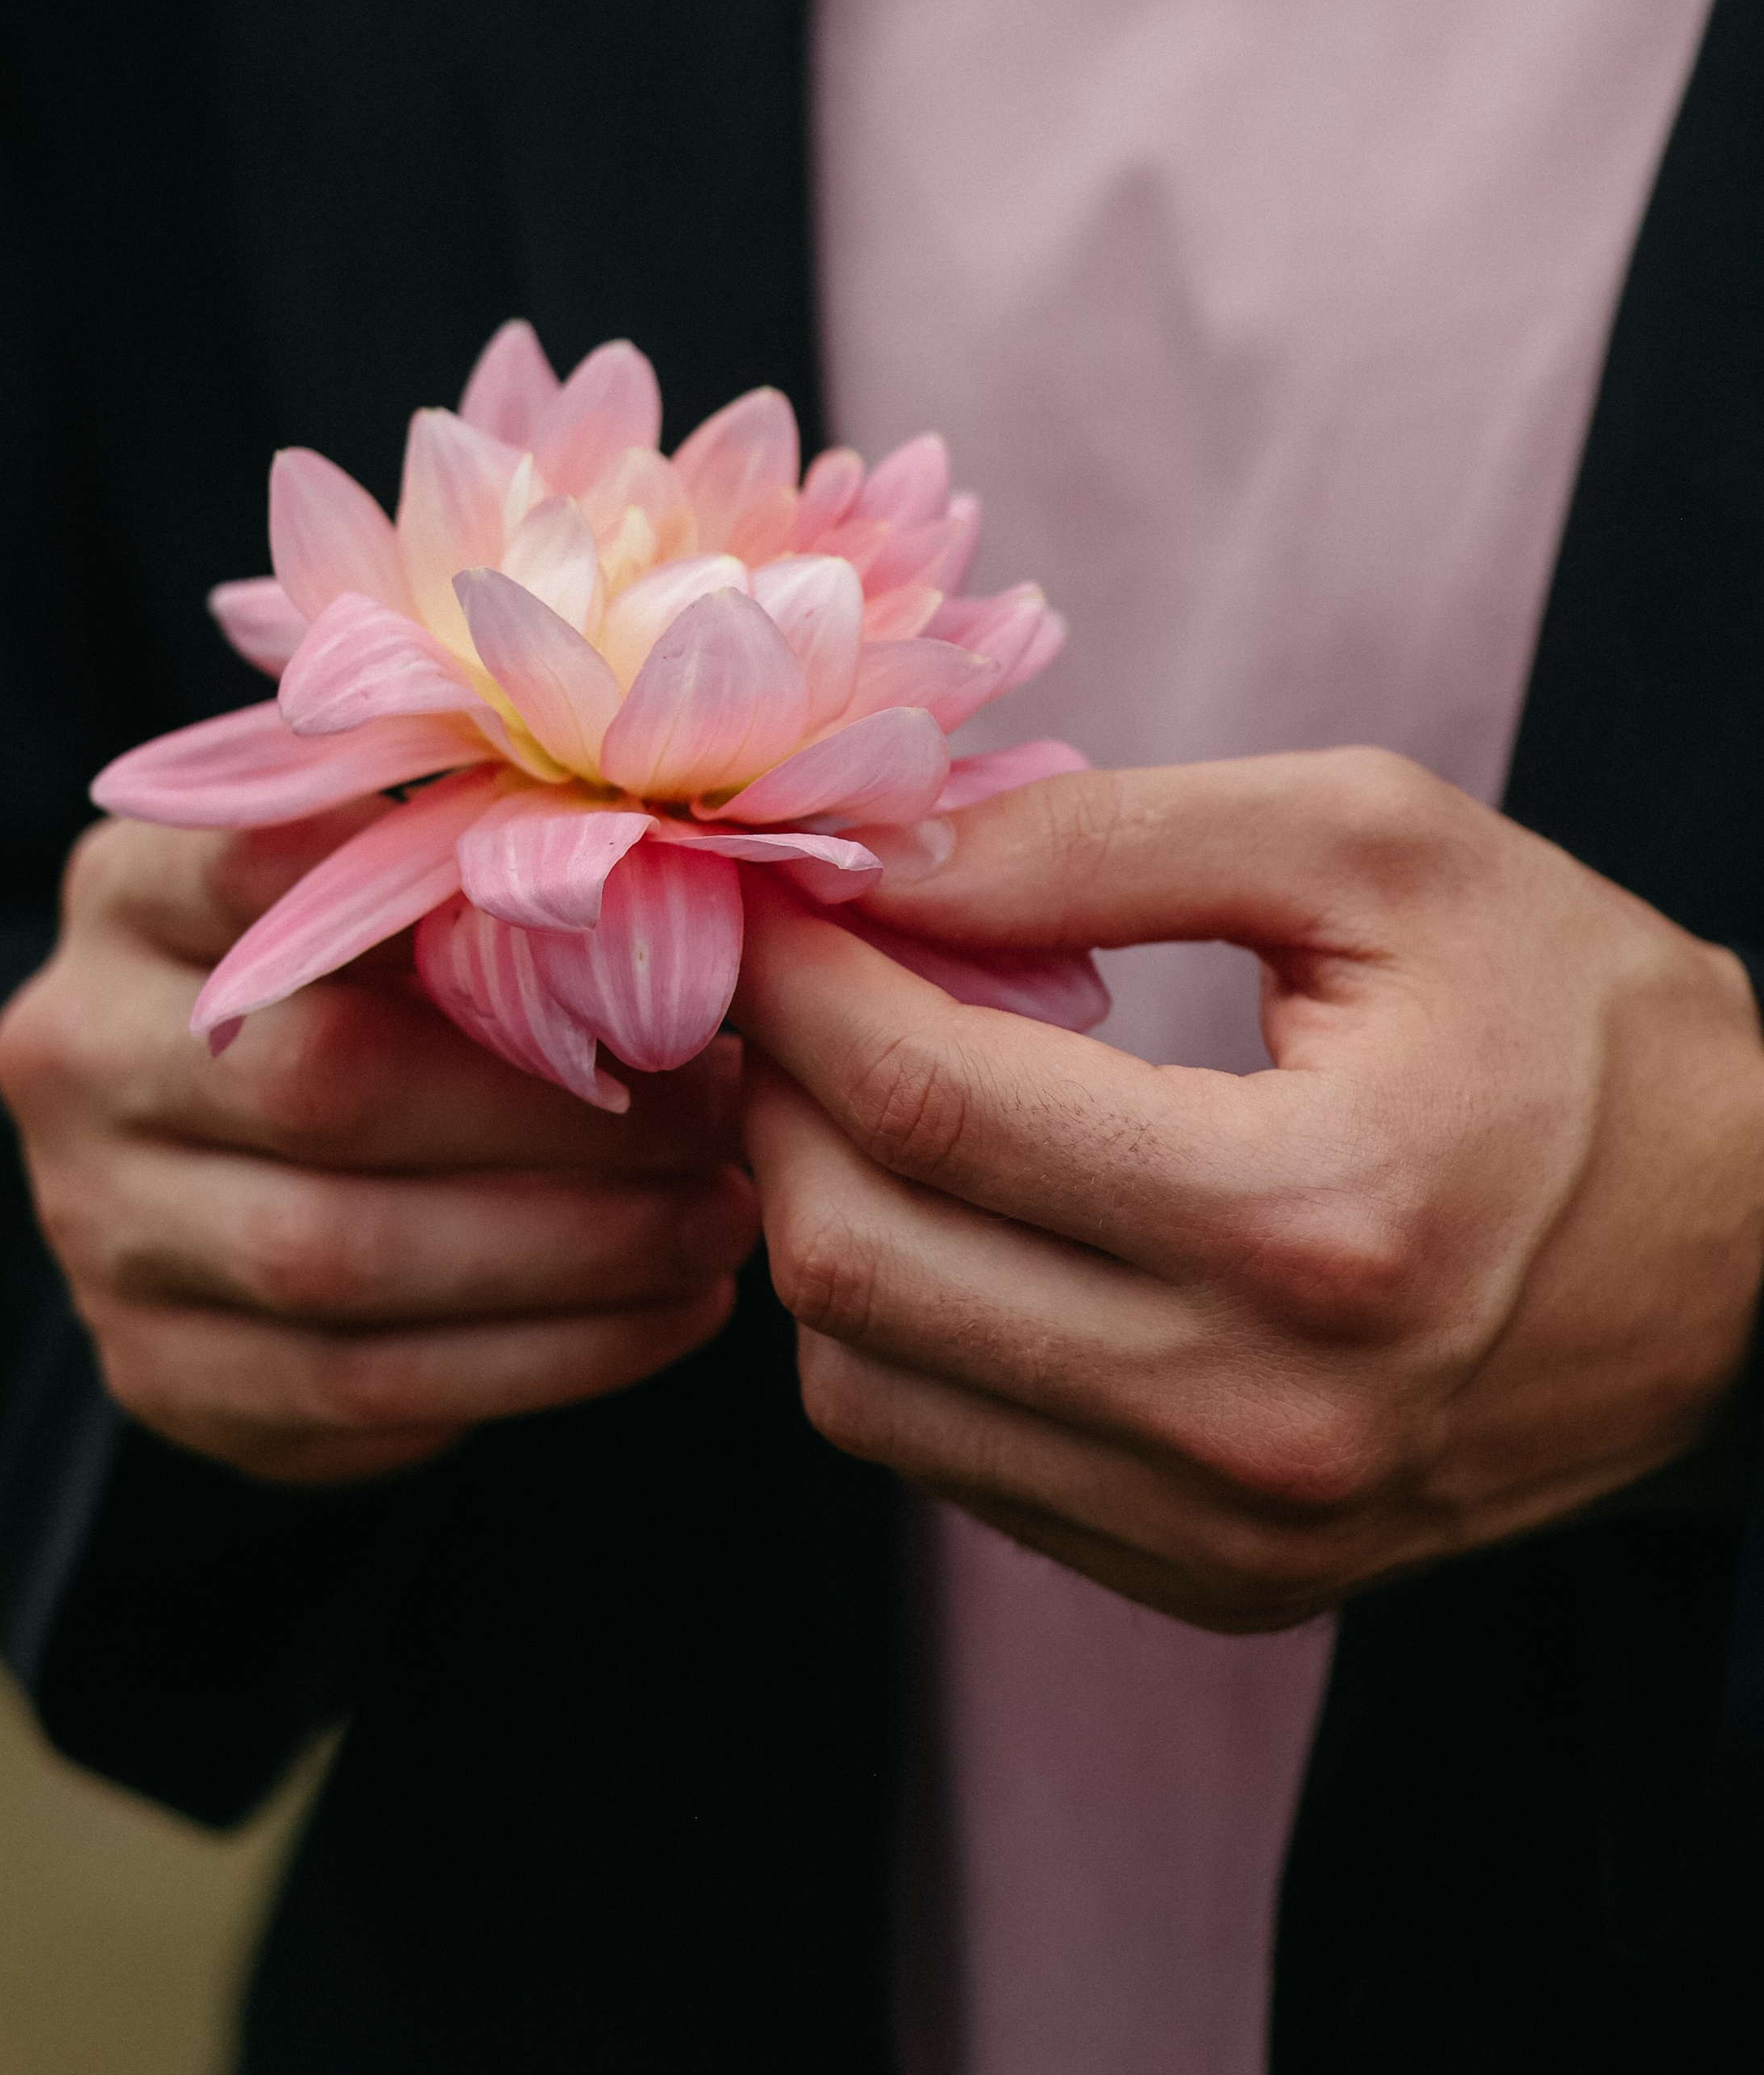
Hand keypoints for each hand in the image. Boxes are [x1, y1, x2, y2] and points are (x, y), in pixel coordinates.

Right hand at [0, 811, 757, 1483]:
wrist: (224, 1134)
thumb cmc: (368, 967)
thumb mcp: (388, 874)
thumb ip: (480, 869)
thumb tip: (682, 890)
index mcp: (130, 890)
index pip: (259, 868)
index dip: (445, 897)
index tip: (632, 922)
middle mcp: (74, 1051)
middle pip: (323, 1084)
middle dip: (553, 1112)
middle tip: (719, 1112)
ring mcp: (95, 1225)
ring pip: (336, 1261)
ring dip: (565, 1256)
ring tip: (717, 1224)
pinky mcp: (154, 1369)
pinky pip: (353, 1393)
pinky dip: (535, 1363)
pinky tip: (661, 1320)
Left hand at [736, 751, 1763, 1631]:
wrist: (1749, 1253)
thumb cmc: (1570, 1013)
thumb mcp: (1374, 845)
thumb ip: (1108, 835)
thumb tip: (877, 857)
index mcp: (1309, 1216)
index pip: (930, 1103)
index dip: (796, 984)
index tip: (752, 899)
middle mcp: (1255, 1415)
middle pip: (857, 1262)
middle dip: (775, 1095)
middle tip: (793, 985)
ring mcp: (1232, 1530)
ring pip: (866, 1391)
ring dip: (818, 1218)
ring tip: (870, 1091)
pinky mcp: (1218, 1582)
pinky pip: (954, 1466)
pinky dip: (907, 1333)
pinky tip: (960, 1214)